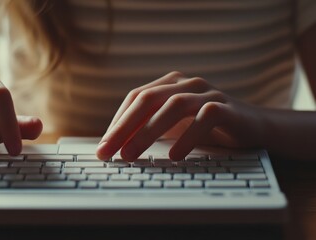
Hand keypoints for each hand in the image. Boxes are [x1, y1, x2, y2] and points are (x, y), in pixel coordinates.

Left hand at [97, 71, 265, 160]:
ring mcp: (208, 93)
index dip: (117, 121)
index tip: (104, 146)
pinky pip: (205, 117)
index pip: (136, 98)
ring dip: (148, 132)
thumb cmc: (207, 128)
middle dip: (124, 127)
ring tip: (131, 155)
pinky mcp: (228, 107)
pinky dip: (188, 136)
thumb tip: (116, 148)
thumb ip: (149, 129)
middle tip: (108, 152)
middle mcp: (187, 83)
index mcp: (170, 84)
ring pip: (173, 105)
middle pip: (148, 99)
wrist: (254, 128)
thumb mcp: (174, 127)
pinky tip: (174, 155)